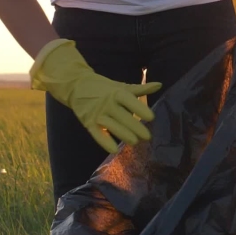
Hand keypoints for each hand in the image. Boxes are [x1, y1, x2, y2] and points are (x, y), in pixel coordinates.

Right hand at [30, 39, 161, 153]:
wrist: (77, 86)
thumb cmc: (104, 88)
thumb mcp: (121, 86)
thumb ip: (140, 88)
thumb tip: (159, 85)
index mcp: (116, 93)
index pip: (128, 100)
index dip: (139, 108)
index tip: (151, 117)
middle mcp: (107, 103)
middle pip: (122, 115)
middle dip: (135, 126)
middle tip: (147, 136)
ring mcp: (97, 113)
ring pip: (111, 125)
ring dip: (122, 133)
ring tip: (134, 142)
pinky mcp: (88, 122)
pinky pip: (97, 133)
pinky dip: (104, 141)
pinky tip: (113, 149)